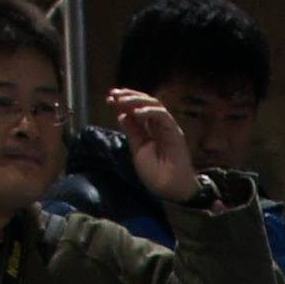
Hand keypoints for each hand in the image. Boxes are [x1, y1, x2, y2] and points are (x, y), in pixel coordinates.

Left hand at [106, 86, 197, 203]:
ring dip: (136, 100)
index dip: (123, 103)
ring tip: (122, 101)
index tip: (109, 99)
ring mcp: (168, 127)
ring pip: (154, 104)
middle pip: (145, 102)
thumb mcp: (137, 149)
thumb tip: (122, 115)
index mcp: (150, 129)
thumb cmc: (156, 173)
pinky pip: (162, 115)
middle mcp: (160, 125)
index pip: (137, 110)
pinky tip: (136, 113)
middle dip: (128, 96)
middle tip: (113, 94)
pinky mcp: (175, 131)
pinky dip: (149, 111)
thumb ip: (132, 132)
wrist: (169, 189)